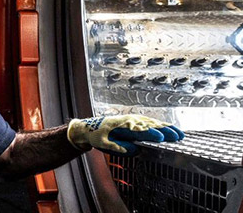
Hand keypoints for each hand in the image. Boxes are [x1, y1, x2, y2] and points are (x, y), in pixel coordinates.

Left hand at [67, 114, 183, 155]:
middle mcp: (129, 121)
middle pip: (149, 125)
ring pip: (152, 122)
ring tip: (179, 134)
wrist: (90, 127)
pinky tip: (170, 129)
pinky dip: (161, 125)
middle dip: (164, 130)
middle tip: (177, 136)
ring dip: (166, 127)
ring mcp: (132, 119)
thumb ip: (118, 147)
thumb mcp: (103, 144)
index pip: (139, 130)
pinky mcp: (134, 121)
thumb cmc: (97, 136)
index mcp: (122, 126)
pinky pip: (149, 122)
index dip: (150, 134)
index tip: (160, 137)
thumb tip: (134, 150)